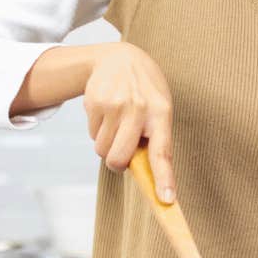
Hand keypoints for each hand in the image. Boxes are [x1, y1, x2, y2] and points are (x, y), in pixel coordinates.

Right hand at [84, 42, 176, 201]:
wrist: (119, 57)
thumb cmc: (145, 91)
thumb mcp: (159, 107)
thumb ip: (155, 138)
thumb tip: (149, 179)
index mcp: (161, 113)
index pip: (162, 151)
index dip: (164, 178)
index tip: (166, 200)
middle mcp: (138, 109)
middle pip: (119, 159)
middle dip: (116, 162)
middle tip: (121, 151)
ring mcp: (114, 104)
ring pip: (101, 150)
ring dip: (106, 144)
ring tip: (116, 122)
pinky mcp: (94, 101)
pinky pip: (92, 135)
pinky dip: (97, 130)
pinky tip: (106, 112)